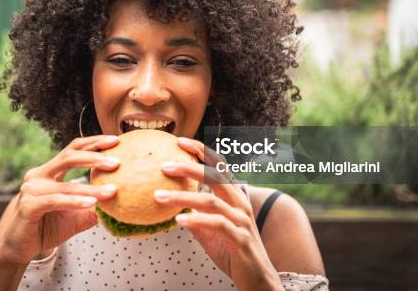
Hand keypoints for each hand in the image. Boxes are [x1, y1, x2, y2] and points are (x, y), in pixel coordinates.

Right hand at [0, 135, 121, 265]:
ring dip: (91, 188)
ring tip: (112, 191)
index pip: (73, 149)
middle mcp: (39, 175)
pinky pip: (56, 200)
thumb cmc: (47, 228)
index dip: (94, 143)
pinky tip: (92, 203)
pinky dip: (75, 202)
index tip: (116, 141)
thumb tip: (121, 202)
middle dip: (95, 157)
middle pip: (69, 157)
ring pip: (66, 184)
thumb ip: (95, 207)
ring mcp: (32, 189)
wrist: (19, 249)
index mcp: (50, 171)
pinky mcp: (28, 205)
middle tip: (117, 162)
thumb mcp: (76, 216)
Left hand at [153, 137, 282, 290]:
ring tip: (159, 196)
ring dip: (183, 198)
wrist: (258, 280)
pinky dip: (197, 221)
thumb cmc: (234, 252)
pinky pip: (217, 225)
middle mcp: (239, 204)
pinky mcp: (240, 239)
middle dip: (189, 168)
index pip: (218, 167)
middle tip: (164, 166)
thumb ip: (196, 216)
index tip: (180, 142)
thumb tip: (175, 208)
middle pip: (214, 178)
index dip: (201, 151)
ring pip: (210, 201)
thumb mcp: (211, 232)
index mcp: (233, 198)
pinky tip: (179, 221)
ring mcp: (241, 221)